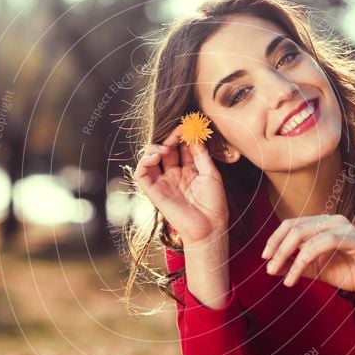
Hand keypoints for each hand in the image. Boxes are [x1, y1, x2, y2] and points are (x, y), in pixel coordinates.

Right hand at [134, 125, 228, 246]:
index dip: (182, 136)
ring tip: (166, 147)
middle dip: (170, 138)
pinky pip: (141, 174)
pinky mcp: (153, 192)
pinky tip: (156, 155)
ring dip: (156, 147)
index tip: (188, 127)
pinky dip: (144, 161)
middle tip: (178, 131)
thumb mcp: (211, 174)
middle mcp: (174, 176)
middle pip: (166, 150)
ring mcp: (163, 183)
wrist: (209, 228)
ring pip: (150, 159)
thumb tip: (195, 136)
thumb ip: (201, 155)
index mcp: (189, 171)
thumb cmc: (214, 204)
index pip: (180, 148)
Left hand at [261, 214, 354, 302]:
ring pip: (305, 234)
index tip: (265, 258)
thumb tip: (270, 267)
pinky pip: (323, 243)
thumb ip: (294, 266)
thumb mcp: (315, 270)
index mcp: (322, 223)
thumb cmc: (348, 273)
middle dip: (278, 249)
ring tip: (284, 278)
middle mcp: (332, 220)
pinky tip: (296, 276)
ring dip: (289, 257)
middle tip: (269, 269)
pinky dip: (304, 260)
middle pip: (294, 228)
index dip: (274, 239)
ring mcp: (344, 227)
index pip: (291, 224)